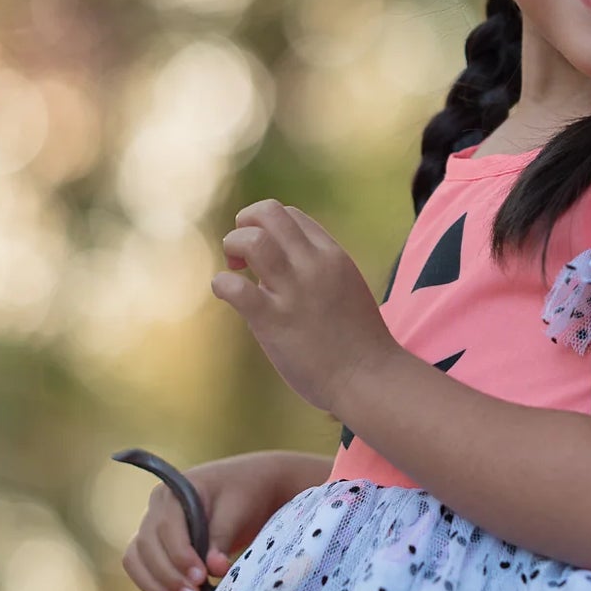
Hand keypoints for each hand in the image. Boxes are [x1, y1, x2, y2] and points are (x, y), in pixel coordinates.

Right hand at [120, 451, 328, 590]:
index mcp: (174, 492)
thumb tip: (214, 569)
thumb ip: (222, 538)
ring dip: (156, 587)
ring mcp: (153, 529)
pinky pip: (144, 571)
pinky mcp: (158, 549)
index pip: (166, 528)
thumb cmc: (246, 493)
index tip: (200, 577)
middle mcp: (156, 509)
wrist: (253, 487)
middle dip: (167, 576)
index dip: (179, 556)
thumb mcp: (239, 510)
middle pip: (146, 547)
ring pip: (137, 561)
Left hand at [211, 199, 395, 413]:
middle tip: (242, 254)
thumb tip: (284, 268)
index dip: (268, 228)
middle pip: (269, 212)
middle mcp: (313, 265)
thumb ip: (319, 272)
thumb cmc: (358, 342)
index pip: (290, 215)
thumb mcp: (346, 288)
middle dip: (245, 224)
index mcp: (332, 255)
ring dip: (233, 246)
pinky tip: (227, 295)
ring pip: (252, 240)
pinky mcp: (273, 320)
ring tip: (235, 268)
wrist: (368, 378)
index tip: (264, 256)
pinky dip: (221, 284)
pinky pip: (234, 287)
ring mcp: (294, 291)